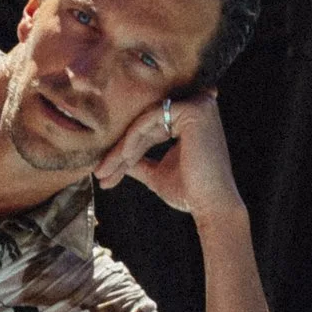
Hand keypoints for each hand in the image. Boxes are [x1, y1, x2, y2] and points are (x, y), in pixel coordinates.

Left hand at [95, 88, 240, 220]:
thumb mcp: (156, 173)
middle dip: (120, 151)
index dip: (126, 150)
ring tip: (105, 170)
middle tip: (100, 172)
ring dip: (122, 148)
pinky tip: (123, 157)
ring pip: (144, 122)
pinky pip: (151, 119)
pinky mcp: (193, 110)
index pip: (150, 130)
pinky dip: (133, 138)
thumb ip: (137, 162)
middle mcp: (197, 108)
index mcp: (190, 122)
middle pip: (145, 125)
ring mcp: (197, 106)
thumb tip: (114, 157)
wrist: (211, 206)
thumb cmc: (188, 192)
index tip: (105, 172)